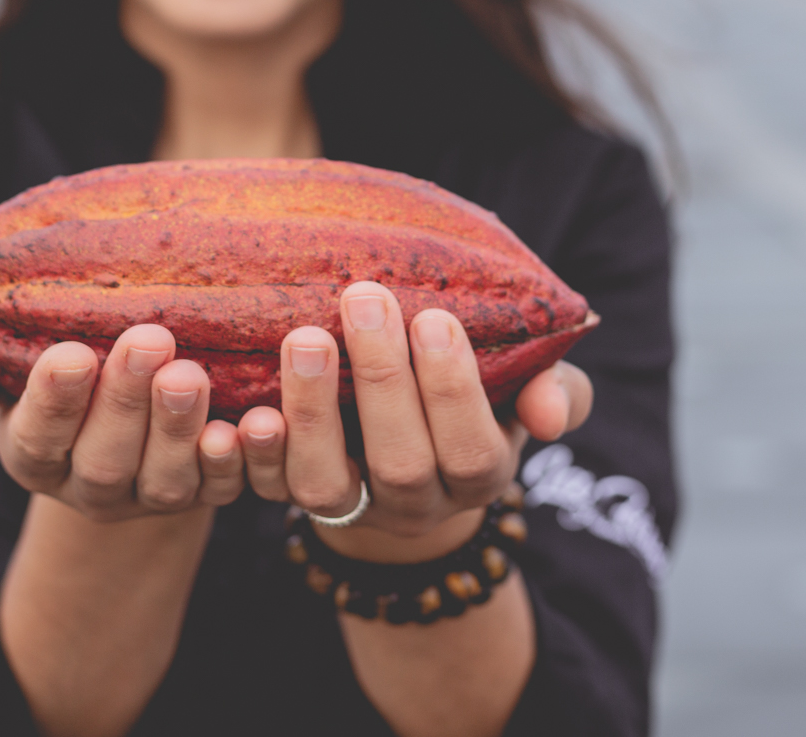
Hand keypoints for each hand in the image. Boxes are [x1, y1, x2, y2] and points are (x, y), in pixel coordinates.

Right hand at [0, 324, 246, 521]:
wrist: (129, 425)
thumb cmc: (66, 378)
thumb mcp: (10, 373)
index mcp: (36, 455)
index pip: (37, 436)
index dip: (53, 400)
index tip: (71, 354)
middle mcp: (92, 486)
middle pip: (104, 457)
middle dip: (124, 401)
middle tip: (147, 339)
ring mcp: (152, 496)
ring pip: (165, 477)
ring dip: (178, 426)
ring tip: (190, 372)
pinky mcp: (208, 495)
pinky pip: (223, 489)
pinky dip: (235, 461)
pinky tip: (248, 423)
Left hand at [239, 281, 592, 557]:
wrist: (415, 443)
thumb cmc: (474, 392)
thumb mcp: (523, 389)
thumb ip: (555, 391)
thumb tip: (550, 411)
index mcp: (479, 475)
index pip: (470, 448)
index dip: (452, 389)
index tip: (433, 317)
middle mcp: (418, 503)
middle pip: (401, 462)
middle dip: (382, 379)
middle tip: (364, 298)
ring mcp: (354, 508)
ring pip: (326, 484)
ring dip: (313, 410)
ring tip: (304, 336)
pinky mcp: (297, 498)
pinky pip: (271, 488)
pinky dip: (257, 452)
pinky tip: (250, 405)